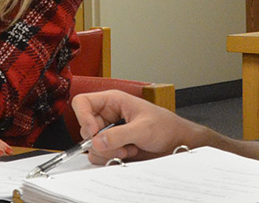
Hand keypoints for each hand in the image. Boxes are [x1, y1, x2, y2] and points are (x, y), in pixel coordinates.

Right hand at [71, 90, 204, 163]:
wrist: (175, 142)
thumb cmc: (165, 126)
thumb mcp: (143, 128)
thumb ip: (120, 134)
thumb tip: (97, 140)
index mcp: (113, 101)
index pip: (82, 102)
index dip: (83, 117)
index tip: (94, 132)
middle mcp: (107, 115)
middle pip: (85, 129)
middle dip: (101, 141)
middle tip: (120, 143)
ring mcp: (108, 132)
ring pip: (91, 145)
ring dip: (109, 151)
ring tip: (129, 147)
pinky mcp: (112, 146)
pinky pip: (98, 155)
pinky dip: (111, 157)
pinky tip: (129, 152)